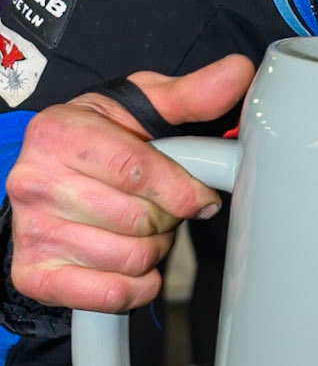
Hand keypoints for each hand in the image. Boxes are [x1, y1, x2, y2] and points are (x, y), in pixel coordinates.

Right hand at [7, 55, 254, 312]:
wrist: (49, 177)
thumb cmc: (101, 139)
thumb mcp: (140, 107)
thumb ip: (190, 94)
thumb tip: (238, 73)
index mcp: (59, 132)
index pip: (137, 171)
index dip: (182, 189)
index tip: (200, 196)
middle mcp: (35, 182)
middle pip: (138, 220)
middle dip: (167, 219)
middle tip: (160, 208)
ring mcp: (32, 231)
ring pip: (130, 258)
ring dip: (154, 251)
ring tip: (141, 230)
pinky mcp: (35, 274)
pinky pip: (111, 293)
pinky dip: (137, 285)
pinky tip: (132, 263)